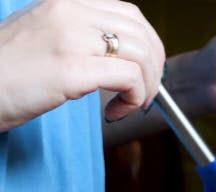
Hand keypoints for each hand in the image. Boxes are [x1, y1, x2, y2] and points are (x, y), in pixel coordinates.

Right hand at [0, 0, 164, 130]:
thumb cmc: (5, 73)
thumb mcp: (45, 36)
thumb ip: (81, 35)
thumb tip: (125, 55)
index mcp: (65, 2)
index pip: (130, 15)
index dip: (149, 46)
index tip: (145, 71)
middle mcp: (69, 12)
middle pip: (142, 34)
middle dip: (155, 68)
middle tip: (144, 92)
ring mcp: (70, 38)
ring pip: (142, 55)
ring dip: (146, 86)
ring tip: (129, 104)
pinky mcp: (71, 68)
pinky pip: (129, 78)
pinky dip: (135, 98)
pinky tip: (116, 112)